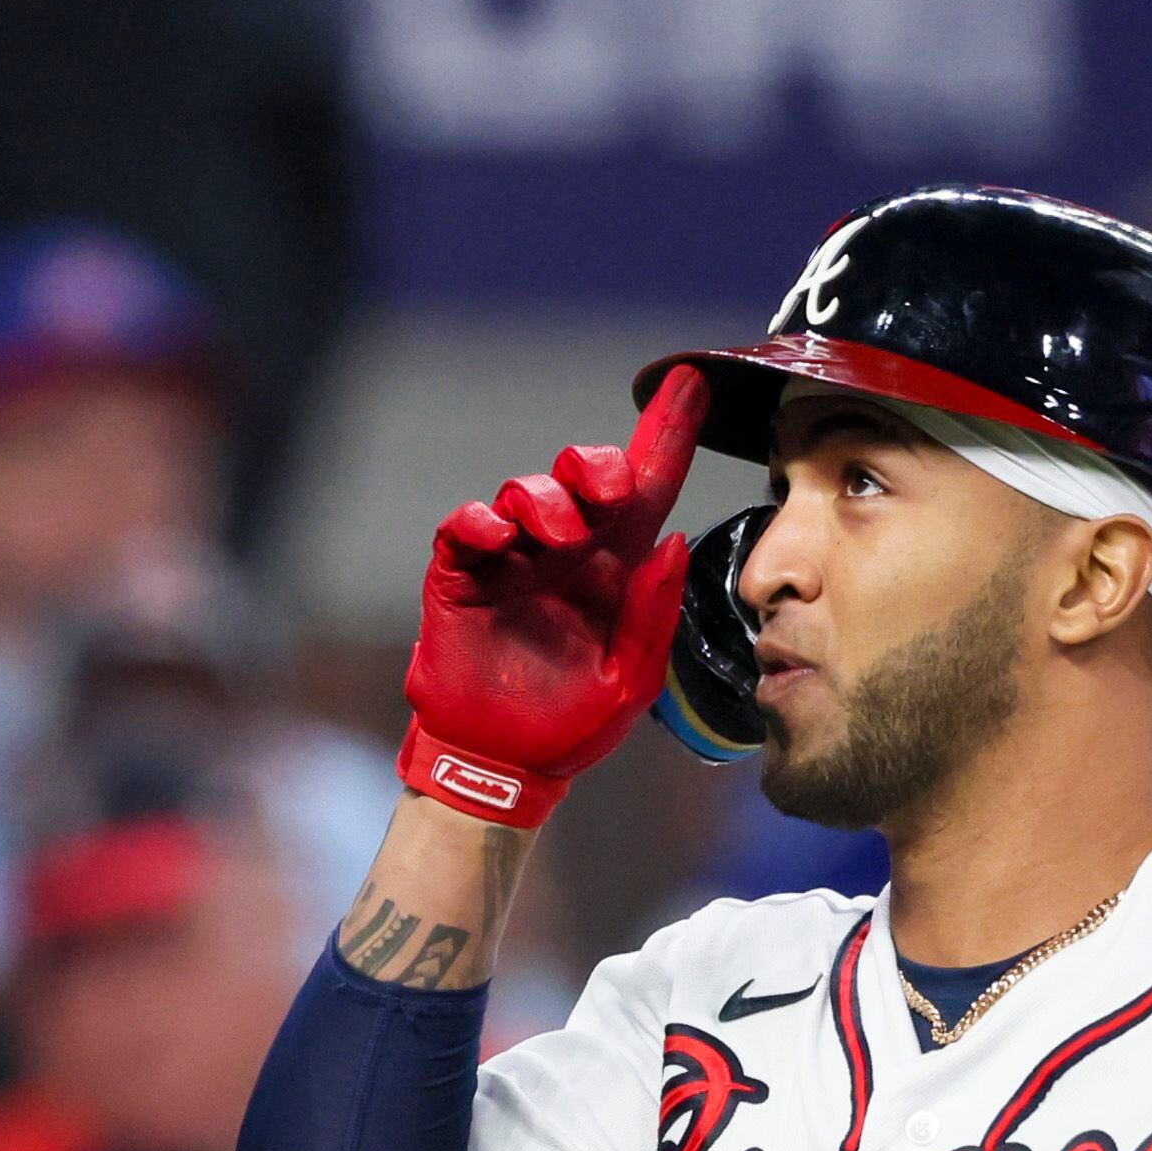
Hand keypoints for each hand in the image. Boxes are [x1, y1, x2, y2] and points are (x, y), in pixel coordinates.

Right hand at [395, 366, 707, 828]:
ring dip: (545, 500)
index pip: (645, 488)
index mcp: (614, 569)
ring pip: (525, 490)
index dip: (667, 435)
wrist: (500, 764)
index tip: (691, 385)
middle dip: (597, 464)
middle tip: (609, 490)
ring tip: (558, 537)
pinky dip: (481, 519)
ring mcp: (509, 559)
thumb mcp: (628, 679)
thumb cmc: (570, 727)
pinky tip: (498, 535)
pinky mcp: (460, 573)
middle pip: (582, 472)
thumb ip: (653, 612)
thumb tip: (673, 540)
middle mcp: (564, 551)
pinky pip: (466, 524)